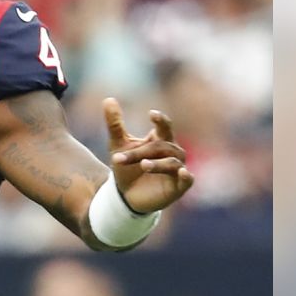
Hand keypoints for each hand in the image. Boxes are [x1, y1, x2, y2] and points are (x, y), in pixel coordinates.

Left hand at [103, 97, 193, 213]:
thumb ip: (115, 123)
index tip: (151, 113)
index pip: (164, 127)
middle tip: (116, 158)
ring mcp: (177, 170)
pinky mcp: (178, 187)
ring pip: (172, 162)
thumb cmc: (126, 168)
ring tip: (143, 165)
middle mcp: (173, 153)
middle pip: (161, 147)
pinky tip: (182, 173)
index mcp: (161, 141)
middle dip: (140, 152)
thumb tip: (108, 99)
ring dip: (157, 164)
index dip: (160, 120)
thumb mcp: (118, 145)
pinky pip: (187, 179)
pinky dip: (186, 176)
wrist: (126, 197)